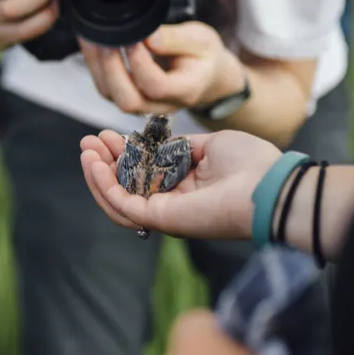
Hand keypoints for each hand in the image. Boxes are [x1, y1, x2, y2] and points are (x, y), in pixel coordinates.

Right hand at [79, 128, 280, 239]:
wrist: (268, 185)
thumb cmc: (250, 164)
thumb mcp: (210, 145)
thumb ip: (180, 145)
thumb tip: (158, 141)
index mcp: (185, 188)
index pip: (143, 174)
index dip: (123, 155)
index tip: (110, 135)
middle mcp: (172, 204)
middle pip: (126, 187)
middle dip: (104, 162)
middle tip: (88, 141)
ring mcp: (165, 214)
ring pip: (118, 199)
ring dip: (97, 175)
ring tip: (85, 150)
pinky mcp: (160, 219)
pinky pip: (122, 204)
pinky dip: (104, 185)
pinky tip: (94, 163)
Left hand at [80, 22, 243, 114]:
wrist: (204, 73)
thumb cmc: (203, 55)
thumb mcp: (201, 40)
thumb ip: (176, 39)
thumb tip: (148, 37)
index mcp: (185, 91)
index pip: (157, 86)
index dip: (140, 64)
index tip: (133, 39)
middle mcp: (161, 105)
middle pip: (129, 100)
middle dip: (112, 69)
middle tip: (108, 38)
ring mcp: (142, 105)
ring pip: (112, 96)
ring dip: (99, 67)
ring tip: (95, 36)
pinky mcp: (127, 96)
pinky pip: (106, 88)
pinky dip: (95, 65)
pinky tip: (92, 43)